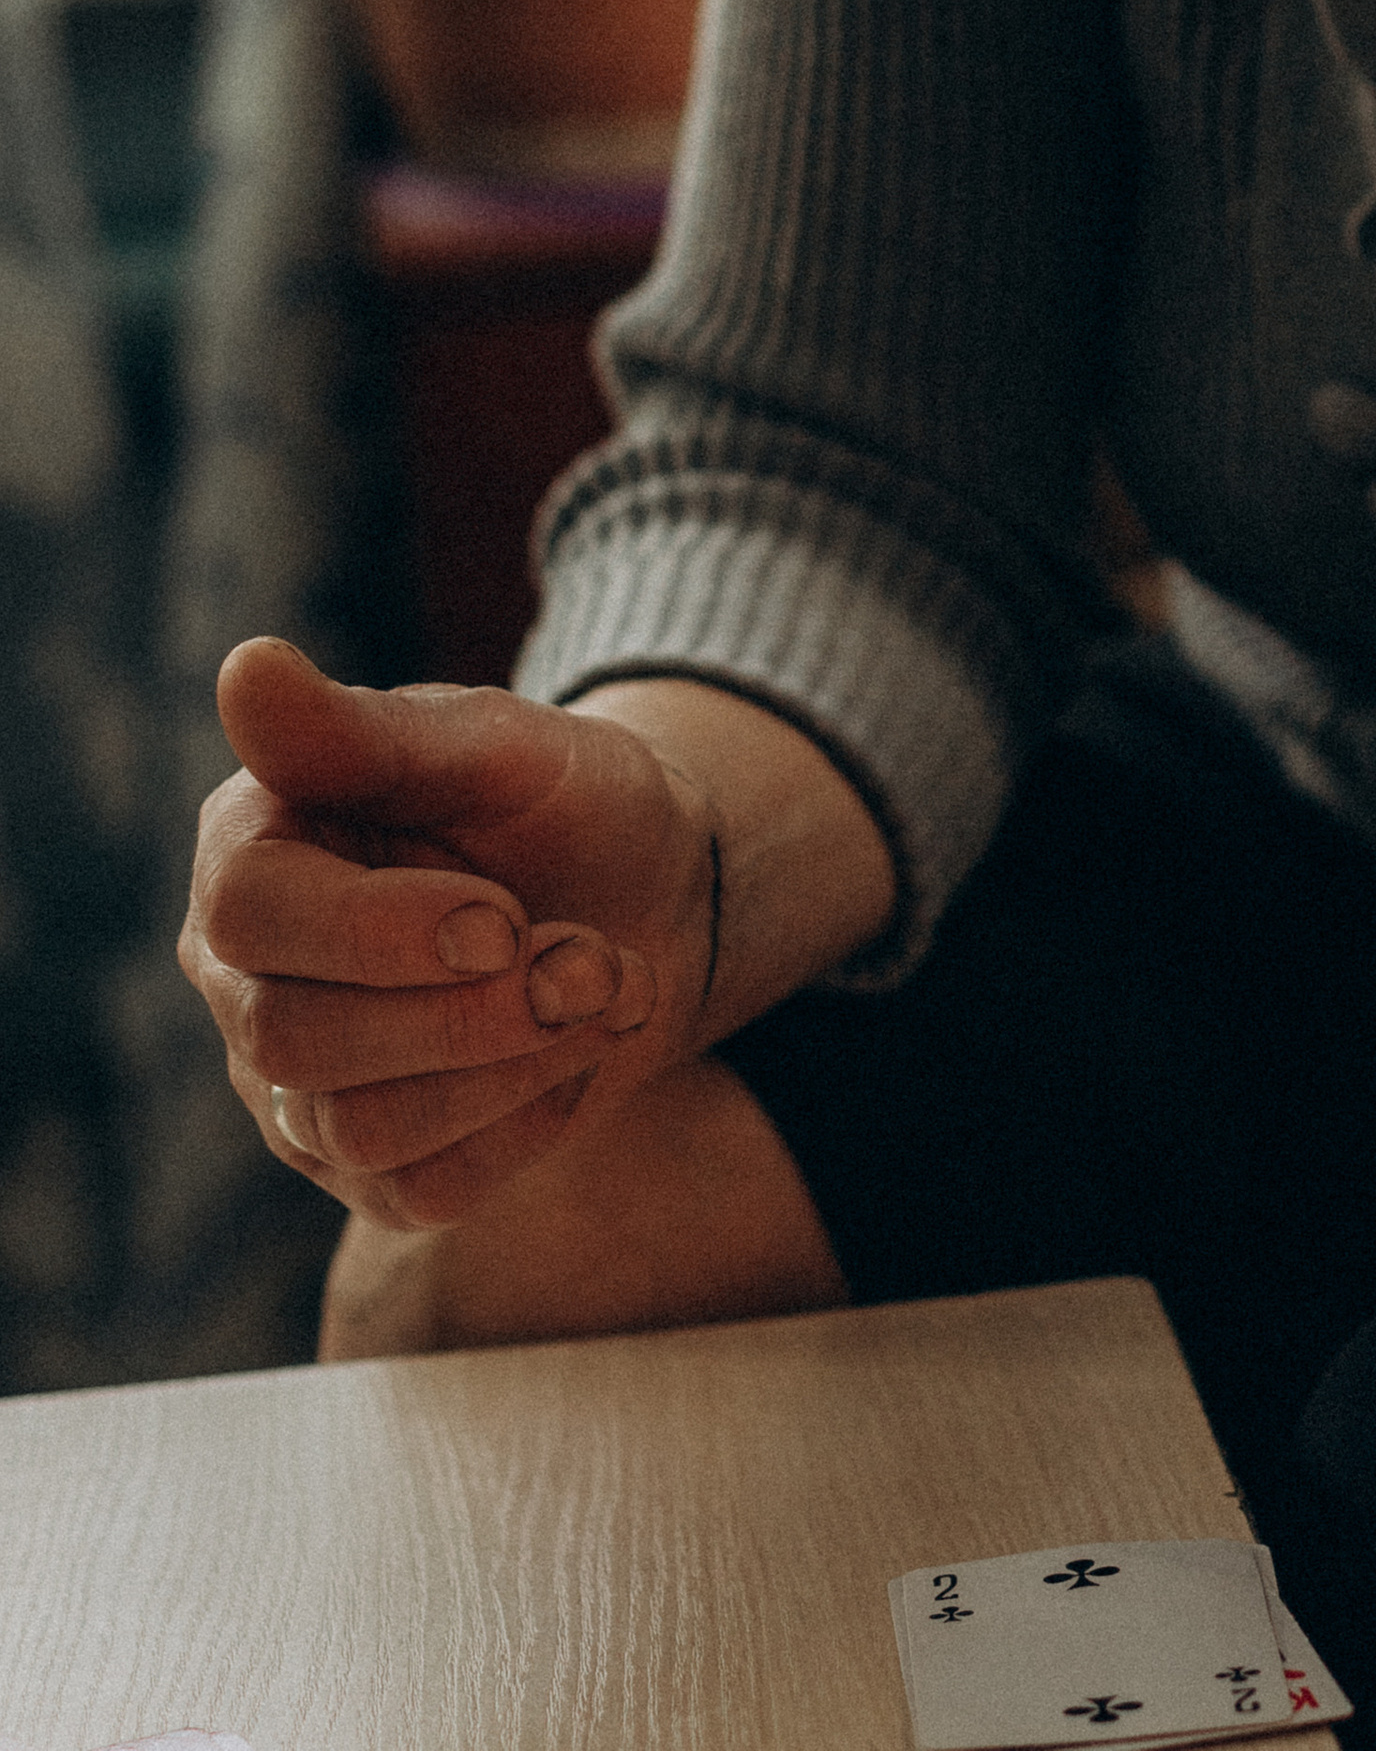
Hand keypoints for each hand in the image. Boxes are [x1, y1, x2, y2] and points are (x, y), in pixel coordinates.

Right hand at [182, 640, 713, 1232]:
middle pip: (297, 1039)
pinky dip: (525, 1123)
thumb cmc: (557, 798)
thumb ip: (366, 729)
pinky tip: (574, 1049)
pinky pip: (420, 1191)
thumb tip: (245, 667)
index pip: (252, 913)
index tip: (504, 916)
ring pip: (360, 1129)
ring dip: (513, 1066)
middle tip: (595, 959)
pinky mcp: (362, 1166)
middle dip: (471, 1010)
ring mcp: (293, 1084)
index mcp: (252, 845)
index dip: (380, 930)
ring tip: (609, 986)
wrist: (648, 892)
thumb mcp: (492, 744)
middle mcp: (244, 974)